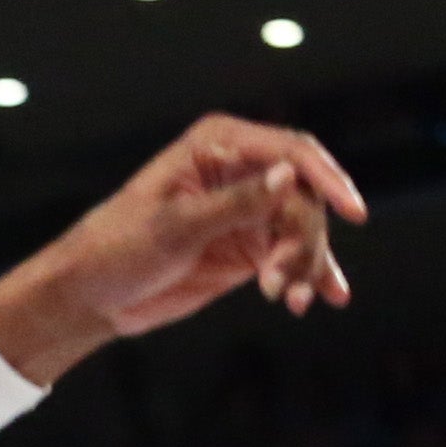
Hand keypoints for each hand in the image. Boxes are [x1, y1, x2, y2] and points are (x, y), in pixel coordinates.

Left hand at [0, 117, 368, 384]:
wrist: (92, 296)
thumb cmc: (118, 247)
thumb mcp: (175, 226)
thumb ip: (235, 203)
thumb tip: (289, 177)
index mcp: (218, 145)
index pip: (290, 152)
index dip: (326, 178)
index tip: (353, 211)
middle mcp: (240, 169)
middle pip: (304, 195)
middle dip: (304, 239)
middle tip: (281, 281)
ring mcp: (247, 208)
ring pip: (304, 228)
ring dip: (307, 264)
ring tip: (292, 301)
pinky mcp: (248, 246)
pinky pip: (292, 255)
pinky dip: (309, 274)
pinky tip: (326, 297)